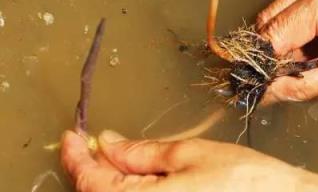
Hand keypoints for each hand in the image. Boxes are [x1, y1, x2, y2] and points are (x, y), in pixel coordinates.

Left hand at [63, 130, 317, 191]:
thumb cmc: (244, 180)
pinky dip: (132, 190)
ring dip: (112, 180)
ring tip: (119, 156)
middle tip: (97, 141)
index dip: (77, 156)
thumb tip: (109, 144)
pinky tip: (140, 175)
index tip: (70, 135)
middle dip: (94, 168)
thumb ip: (142, 153)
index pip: (91, 182)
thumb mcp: (190, 155)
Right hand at [257, 0, 317, 103]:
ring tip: (313, 57)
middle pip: (271, 18)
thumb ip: (301, 83)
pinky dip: (299, 30)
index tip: (260, 84)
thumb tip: (265, 93)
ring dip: (287, 41)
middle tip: (292, 73)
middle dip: (276, 51)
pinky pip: (296, 6)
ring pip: (280, 12)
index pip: (273, 33)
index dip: (265, 62)